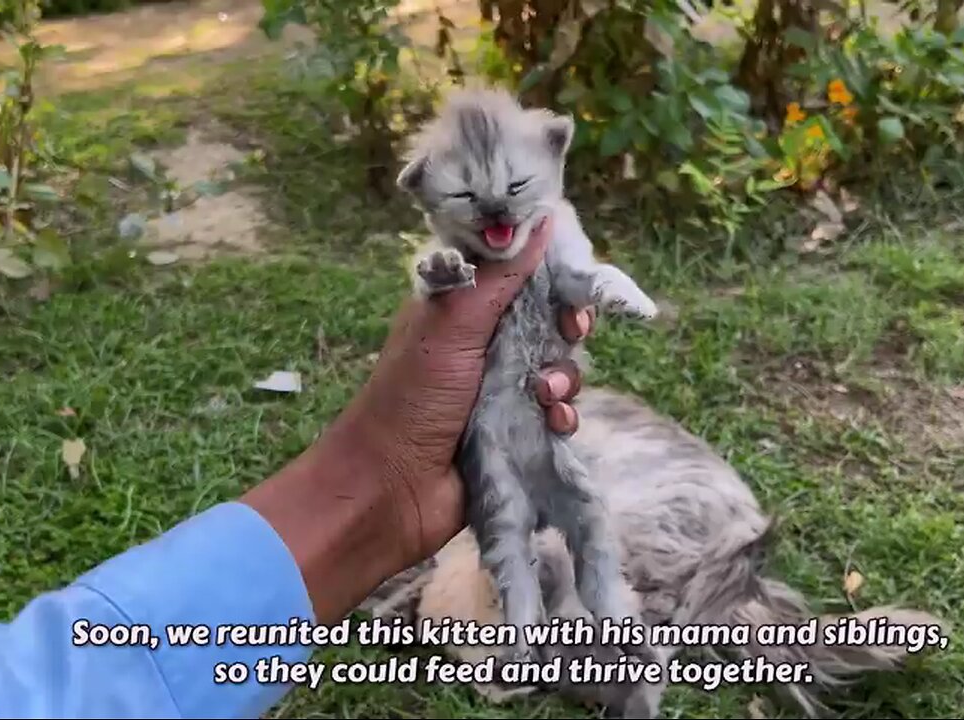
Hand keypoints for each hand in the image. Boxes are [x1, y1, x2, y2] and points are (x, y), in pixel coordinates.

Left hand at [242, 217, 595, 623]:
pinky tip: (552, 422)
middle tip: (570, 333)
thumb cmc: (410, 397)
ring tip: (544, 393)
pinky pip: (559, 411)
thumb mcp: (453, 324)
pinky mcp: (516, 429)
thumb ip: (499, 274)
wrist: (391, 488)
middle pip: (549, 317)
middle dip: (566, 326)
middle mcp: (483, 341)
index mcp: (462, 306)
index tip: (573, 281)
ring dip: (564, 376)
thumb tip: (542, 217)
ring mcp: (501, 386)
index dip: (552, 273)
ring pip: (560, 364)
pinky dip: (562, 414)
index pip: (519, 270)